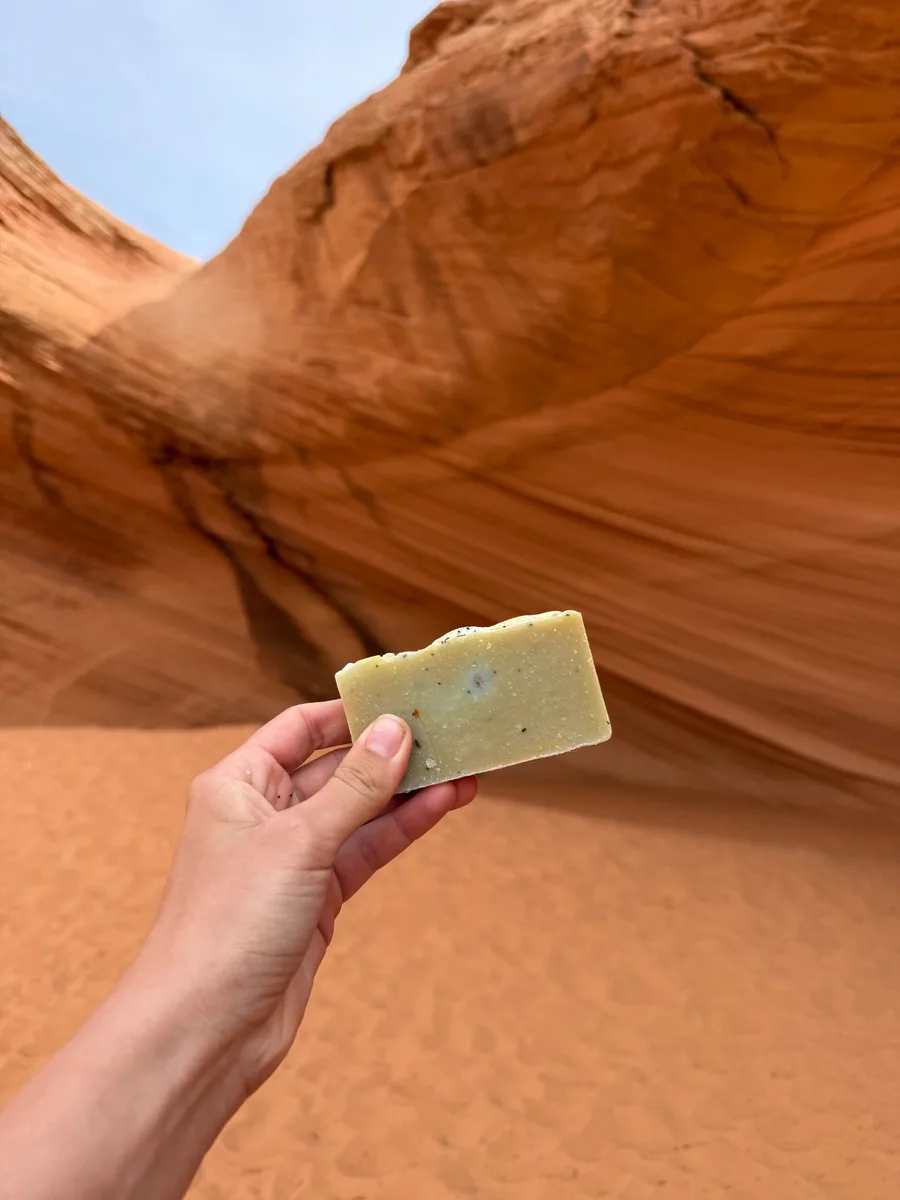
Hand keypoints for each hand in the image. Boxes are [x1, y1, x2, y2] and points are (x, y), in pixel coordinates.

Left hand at [135, 701, 476, 1098]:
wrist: (204, 1032)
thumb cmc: (226, 926)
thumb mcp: (298, 841)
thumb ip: (353, 786)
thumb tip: (395, 729)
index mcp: (238, 784)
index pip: (300, 728)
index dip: (350, 711)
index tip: (404, 697)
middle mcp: (263, 815)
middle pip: (337, 768)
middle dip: (390, 752)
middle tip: (448, 733)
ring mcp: (293, 859)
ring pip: (360, 812)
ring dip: (407, 792)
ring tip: (463, 769)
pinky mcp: (316, 900)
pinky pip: (365, 851)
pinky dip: (401, 830)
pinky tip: (441, 807)